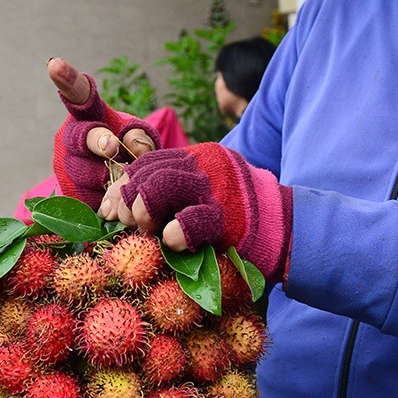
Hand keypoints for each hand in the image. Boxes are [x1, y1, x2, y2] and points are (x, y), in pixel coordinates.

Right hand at [49, 57, 157, 203]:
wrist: (115, 186)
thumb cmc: (128, 150)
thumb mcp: (138, 137)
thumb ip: (140, 136)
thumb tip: (138, 151)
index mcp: (87, 115)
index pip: (77, 93)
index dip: (66, 79)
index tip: (55, 65)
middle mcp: (70, 138)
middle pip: (82, 137)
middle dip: (100, 142)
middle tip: (113, 148)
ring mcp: (66, 167)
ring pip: (90, 173)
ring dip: (115, 178)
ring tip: (130, 180)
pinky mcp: (69, 195)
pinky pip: (92, 199)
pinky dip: (111, 201)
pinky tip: (120, 200)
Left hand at [104, 143, 292, 279]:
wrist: (287, 230)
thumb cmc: (236, 220)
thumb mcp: (201, 196)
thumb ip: (169, 195)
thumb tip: (118, 206)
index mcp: (196, 158)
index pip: (145, 163)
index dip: (121, 188)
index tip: (109, 212)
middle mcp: (204, 165)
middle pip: (147, 171)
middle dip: (128, 199)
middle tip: (128, 224)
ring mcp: (217, 187)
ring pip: (162, 184)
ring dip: (144, 210)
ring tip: (149, 230)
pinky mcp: (229, 215)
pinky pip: (194, 218)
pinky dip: (177, 230)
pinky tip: (172, 240)